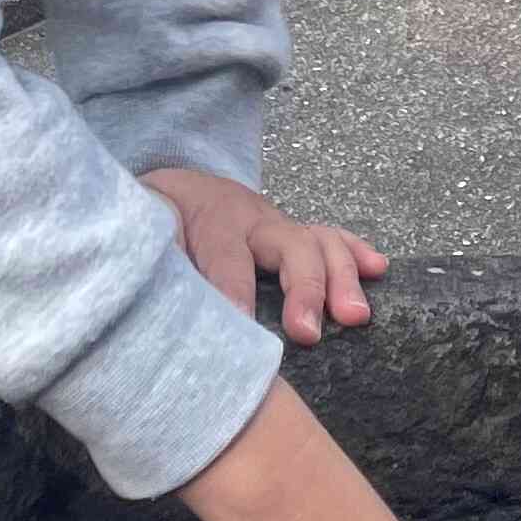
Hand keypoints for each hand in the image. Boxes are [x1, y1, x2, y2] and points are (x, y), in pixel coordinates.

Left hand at [144, 166, 386, 347]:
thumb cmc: (155, 222)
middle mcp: (251, 219)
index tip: (244, 332)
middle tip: (309, 333)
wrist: (174, 187)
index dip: (234, 294)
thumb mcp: (142, 235)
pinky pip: (330, 236)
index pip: (225, 260)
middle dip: (303, 288)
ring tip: (356, 314)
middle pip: (287, 245)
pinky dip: (355, 252)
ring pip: (318, 241)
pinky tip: (378, 269)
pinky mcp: (293, 232)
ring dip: (341, 277)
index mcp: (210, 221)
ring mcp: (277, 224)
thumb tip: (152, 294)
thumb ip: (149, 258)